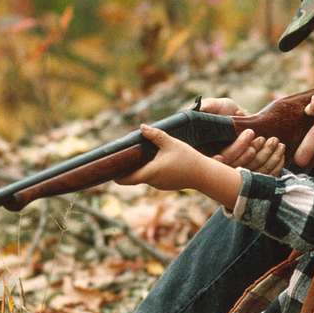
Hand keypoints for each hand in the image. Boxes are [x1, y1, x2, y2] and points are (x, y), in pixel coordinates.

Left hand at [118, 125, 242, 208]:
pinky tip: (156, 160)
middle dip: (129, 167)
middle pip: (134, 176)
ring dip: (141, 167)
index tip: (108, 170)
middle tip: (124, 155)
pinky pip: (154, 177)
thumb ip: (155, 135)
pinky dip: (151, 170)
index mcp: (150, 173)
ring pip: (145, 176)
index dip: (115, 175)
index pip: (125, 179)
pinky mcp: (167, 185)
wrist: (205, 175)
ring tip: (140, 154)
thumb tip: (142, 126)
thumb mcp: (170, 143)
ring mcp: (160, 185)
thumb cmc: (188, 159)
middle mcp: (152, 182)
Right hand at [200, 99, 285, 174]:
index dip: (237, 148)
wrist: (238, 117)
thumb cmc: (222, 110)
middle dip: (254, 152)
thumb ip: (206, 107)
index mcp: (211, 152)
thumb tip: (200, 108)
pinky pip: (265, 176)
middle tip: (263, 137)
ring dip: (268, 157)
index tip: (250, 133)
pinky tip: (281, 153)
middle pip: (240, 166)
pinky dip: (275, 166)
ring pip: (254, 171)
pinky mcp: (253, 173)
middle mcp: (225, 166)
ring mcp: (239, 171)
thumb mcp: (212, 106)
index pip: (224, 158)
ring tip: (277, 142)